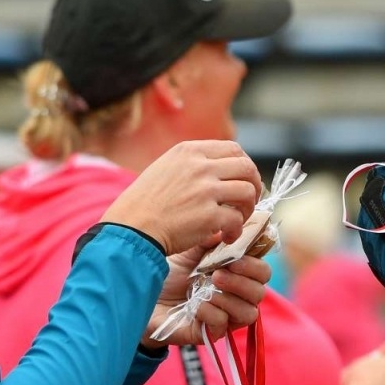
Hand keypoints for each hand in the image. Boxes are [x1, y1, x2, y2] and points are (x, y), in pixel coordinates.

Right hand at [103, 141, 260, 255]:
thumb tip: (218, 168)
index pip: (233, 148)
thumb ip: (191, 164)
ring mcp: (206, 190)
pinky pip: (237, 219)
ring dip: (248, 208)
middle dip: (253, 184)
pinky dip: (236, 230)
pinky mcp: (209, 216)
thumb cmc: (143, 203)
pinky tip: (226, 236)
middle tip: (248, 201)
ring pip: (247, 191)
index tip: (242, 180)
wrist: (131, 228)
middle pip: (246, 167)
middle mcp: (200, 166)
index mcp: (189, 151)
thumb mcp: (164, 168)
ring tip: (237, 220)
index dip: (243, 166)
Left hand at [145, 248, 271, 346]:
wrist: (142, 293)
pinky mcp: (210, 332)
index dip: (255, 263)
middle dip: (244, 280)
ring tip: (210, 286)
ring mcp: (225, 316)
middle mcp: (235, 296)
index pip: (261, 271)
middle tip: (219, 273)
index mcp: (236, 274)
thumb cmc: (169, 269)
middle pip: (260, 292)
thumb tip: (228, 227)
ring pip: (249, 313)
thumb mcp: (190, 248)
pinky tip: (196, 305)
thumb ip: (211, 239)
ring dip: (231, 298)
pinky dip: (212, 313)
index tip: (236, 256)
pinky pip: (224, 325)